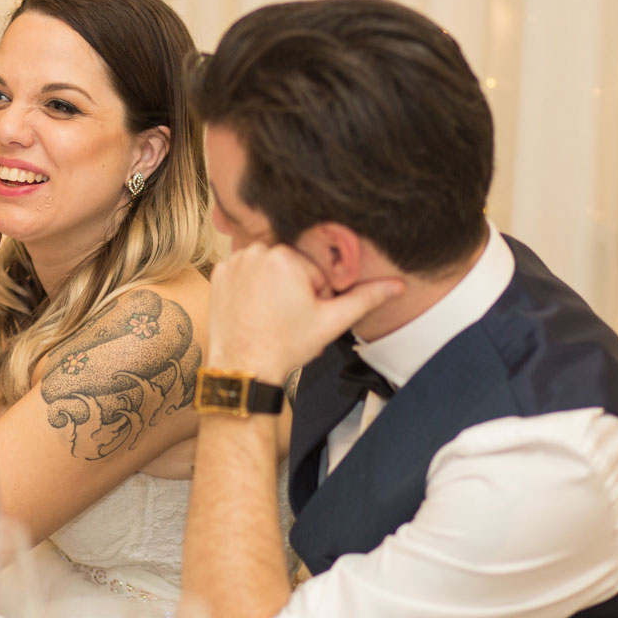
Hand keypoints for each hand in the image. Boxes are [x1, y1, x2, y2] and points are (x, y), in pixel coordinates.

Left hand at [208, 243, 402, 381]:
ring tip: (271, 313)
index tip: (304, 314)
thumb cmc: (286, 346)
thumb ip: (366, 297)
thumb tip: (398, 285)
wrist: (244, 366)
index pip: (316, 269)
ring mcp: (235, 261)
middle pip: (292, 264)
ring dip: (274, 285)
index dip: (316, 294)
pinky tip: (254, 308)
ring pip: (269, 267)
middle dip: (295, 288)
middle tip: (287, 317)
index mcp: (286, 256)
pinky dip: (252, 286)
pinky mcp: (220, 272)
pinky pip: (246, 271)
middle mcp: (257, 251)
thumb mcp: (332, 321)